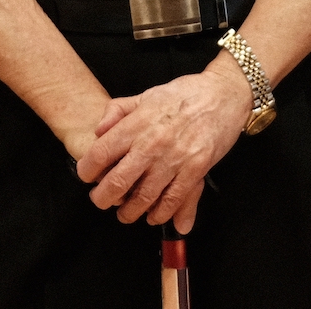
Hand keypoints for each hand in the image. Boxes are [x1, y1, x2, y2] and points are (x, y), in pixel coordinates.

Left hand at [74, 59, 249, 233]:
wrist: (223, 95)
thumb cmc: (184, 94)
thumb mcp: (146, 94)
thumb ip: (117, 111)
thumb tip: (98, 131)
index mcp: (137, 123)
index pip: (100, 153)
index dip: (87, 170)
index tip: (87, 176)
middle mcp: (152, 143)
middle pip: (118, 182)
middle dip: (103, 198)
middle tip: (101, 200)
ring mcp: (174, 159)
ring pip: (144, 198)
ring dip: (130, 212)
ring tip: (125, 213)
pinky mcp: (195, 170)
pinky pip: (173, 200)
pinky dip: (160, 214)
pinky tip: (153, 215)